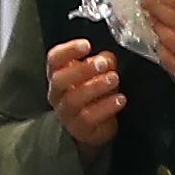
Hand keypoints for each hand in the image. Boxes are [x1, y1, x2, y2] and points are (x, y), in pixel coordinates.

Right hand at [45, 35, 125, 156]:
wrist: (94, 127)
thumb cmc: (94, 94)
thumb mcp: (98, 74)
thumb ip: (103, 62)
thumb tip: (107, 59)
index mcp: (58, 75)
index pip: (54, 59)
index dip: (68, 50)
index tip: (86, 45)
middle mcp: (57, 94)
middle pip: (60, 80)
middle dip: (82, 69)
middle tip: (102, 64)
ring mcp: (66, 113)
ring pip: (73, 99)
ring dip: (95, 87)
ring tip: (114, 79)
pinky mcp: (79, 128)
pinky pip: (89, 118)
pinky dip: (106, 107)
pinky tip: (119, 99)